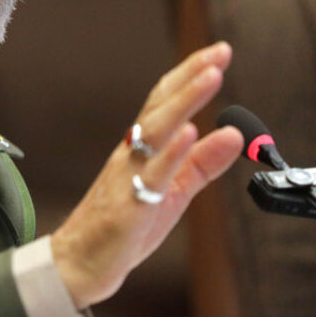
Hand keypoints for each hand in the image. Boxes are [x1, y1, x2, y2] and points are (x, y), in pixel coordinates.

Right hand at [50, 41, 243, 308]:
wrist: (81, 263)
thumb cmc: (125, 226)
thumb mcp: (175, 191)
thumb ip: (203, 162)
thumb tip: (234, 133)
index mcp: (142, 149)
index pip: (167, 102)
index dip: (191, 76)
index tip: (219, 53)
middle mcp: (132, 154)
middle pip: (161, 107)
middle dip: (190, 78)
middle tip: (218, 54)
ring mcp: (128, 176)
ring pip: (156, 131)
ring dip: (184, 102)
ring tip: (210, 78)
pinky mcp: (129, 204)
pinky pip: (151, 174)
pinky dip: (171, 152)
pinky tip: (189, 133)